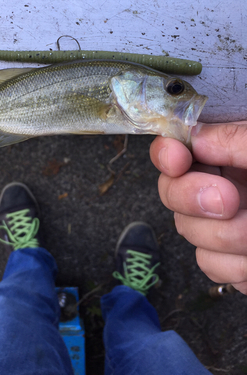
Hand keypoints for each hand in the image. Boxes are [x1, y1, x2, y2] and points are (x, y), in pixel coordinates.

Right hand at [150, 122, 246, 293]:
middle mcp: (219, 189)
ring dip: (226, 236)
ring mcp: (222, 227)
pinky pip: (211, 264)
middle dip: (192, 198)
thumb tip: (196, 137)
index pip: (178, 151)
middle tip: (228, 200)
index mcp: (228, 156)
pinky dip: (236, 266)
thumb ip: (235, 140)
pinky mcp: (231, 261)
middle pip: (170, 193)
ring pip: (188, 232)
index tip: (176, 159)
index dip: (167, 154)